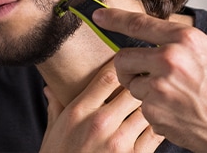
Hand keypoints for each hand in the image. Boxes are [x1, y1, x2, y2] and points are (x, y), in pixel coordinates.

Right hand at [40, 60, 163, 151]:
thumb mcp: (53, 130)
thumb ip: (56, 105)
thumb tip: (51, 87)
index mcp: (80, 111)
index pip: (108, 77)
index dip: (121, 66)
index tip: (126, 64)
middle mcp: (100, 123)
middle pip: (132, 90)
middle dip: (139, 83)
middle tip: (144, 79)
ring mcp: (118, 143)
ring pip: (146, 109)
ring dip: (150, 103)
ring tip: (152, 98)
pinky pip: (154, 134)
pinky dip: (156, 125)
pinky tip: (153, 121)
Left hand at [93, 8, 206, 151]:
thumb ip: (177, 41)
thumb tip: (151, 33)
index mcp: (184, 40)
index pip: (138, 24)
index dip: (114, 18)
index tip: (98, 16)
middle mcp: (169, 61)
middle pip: (122, 58)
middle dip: (127, 66)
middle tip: (140, 71)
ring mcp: (160, 89)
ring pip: (131, 84)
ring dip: (144, 88)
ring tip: (170, 93)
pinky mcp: (155, 113)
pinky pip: (141, 106)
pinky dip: (153, 108)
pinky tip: (174, 109)